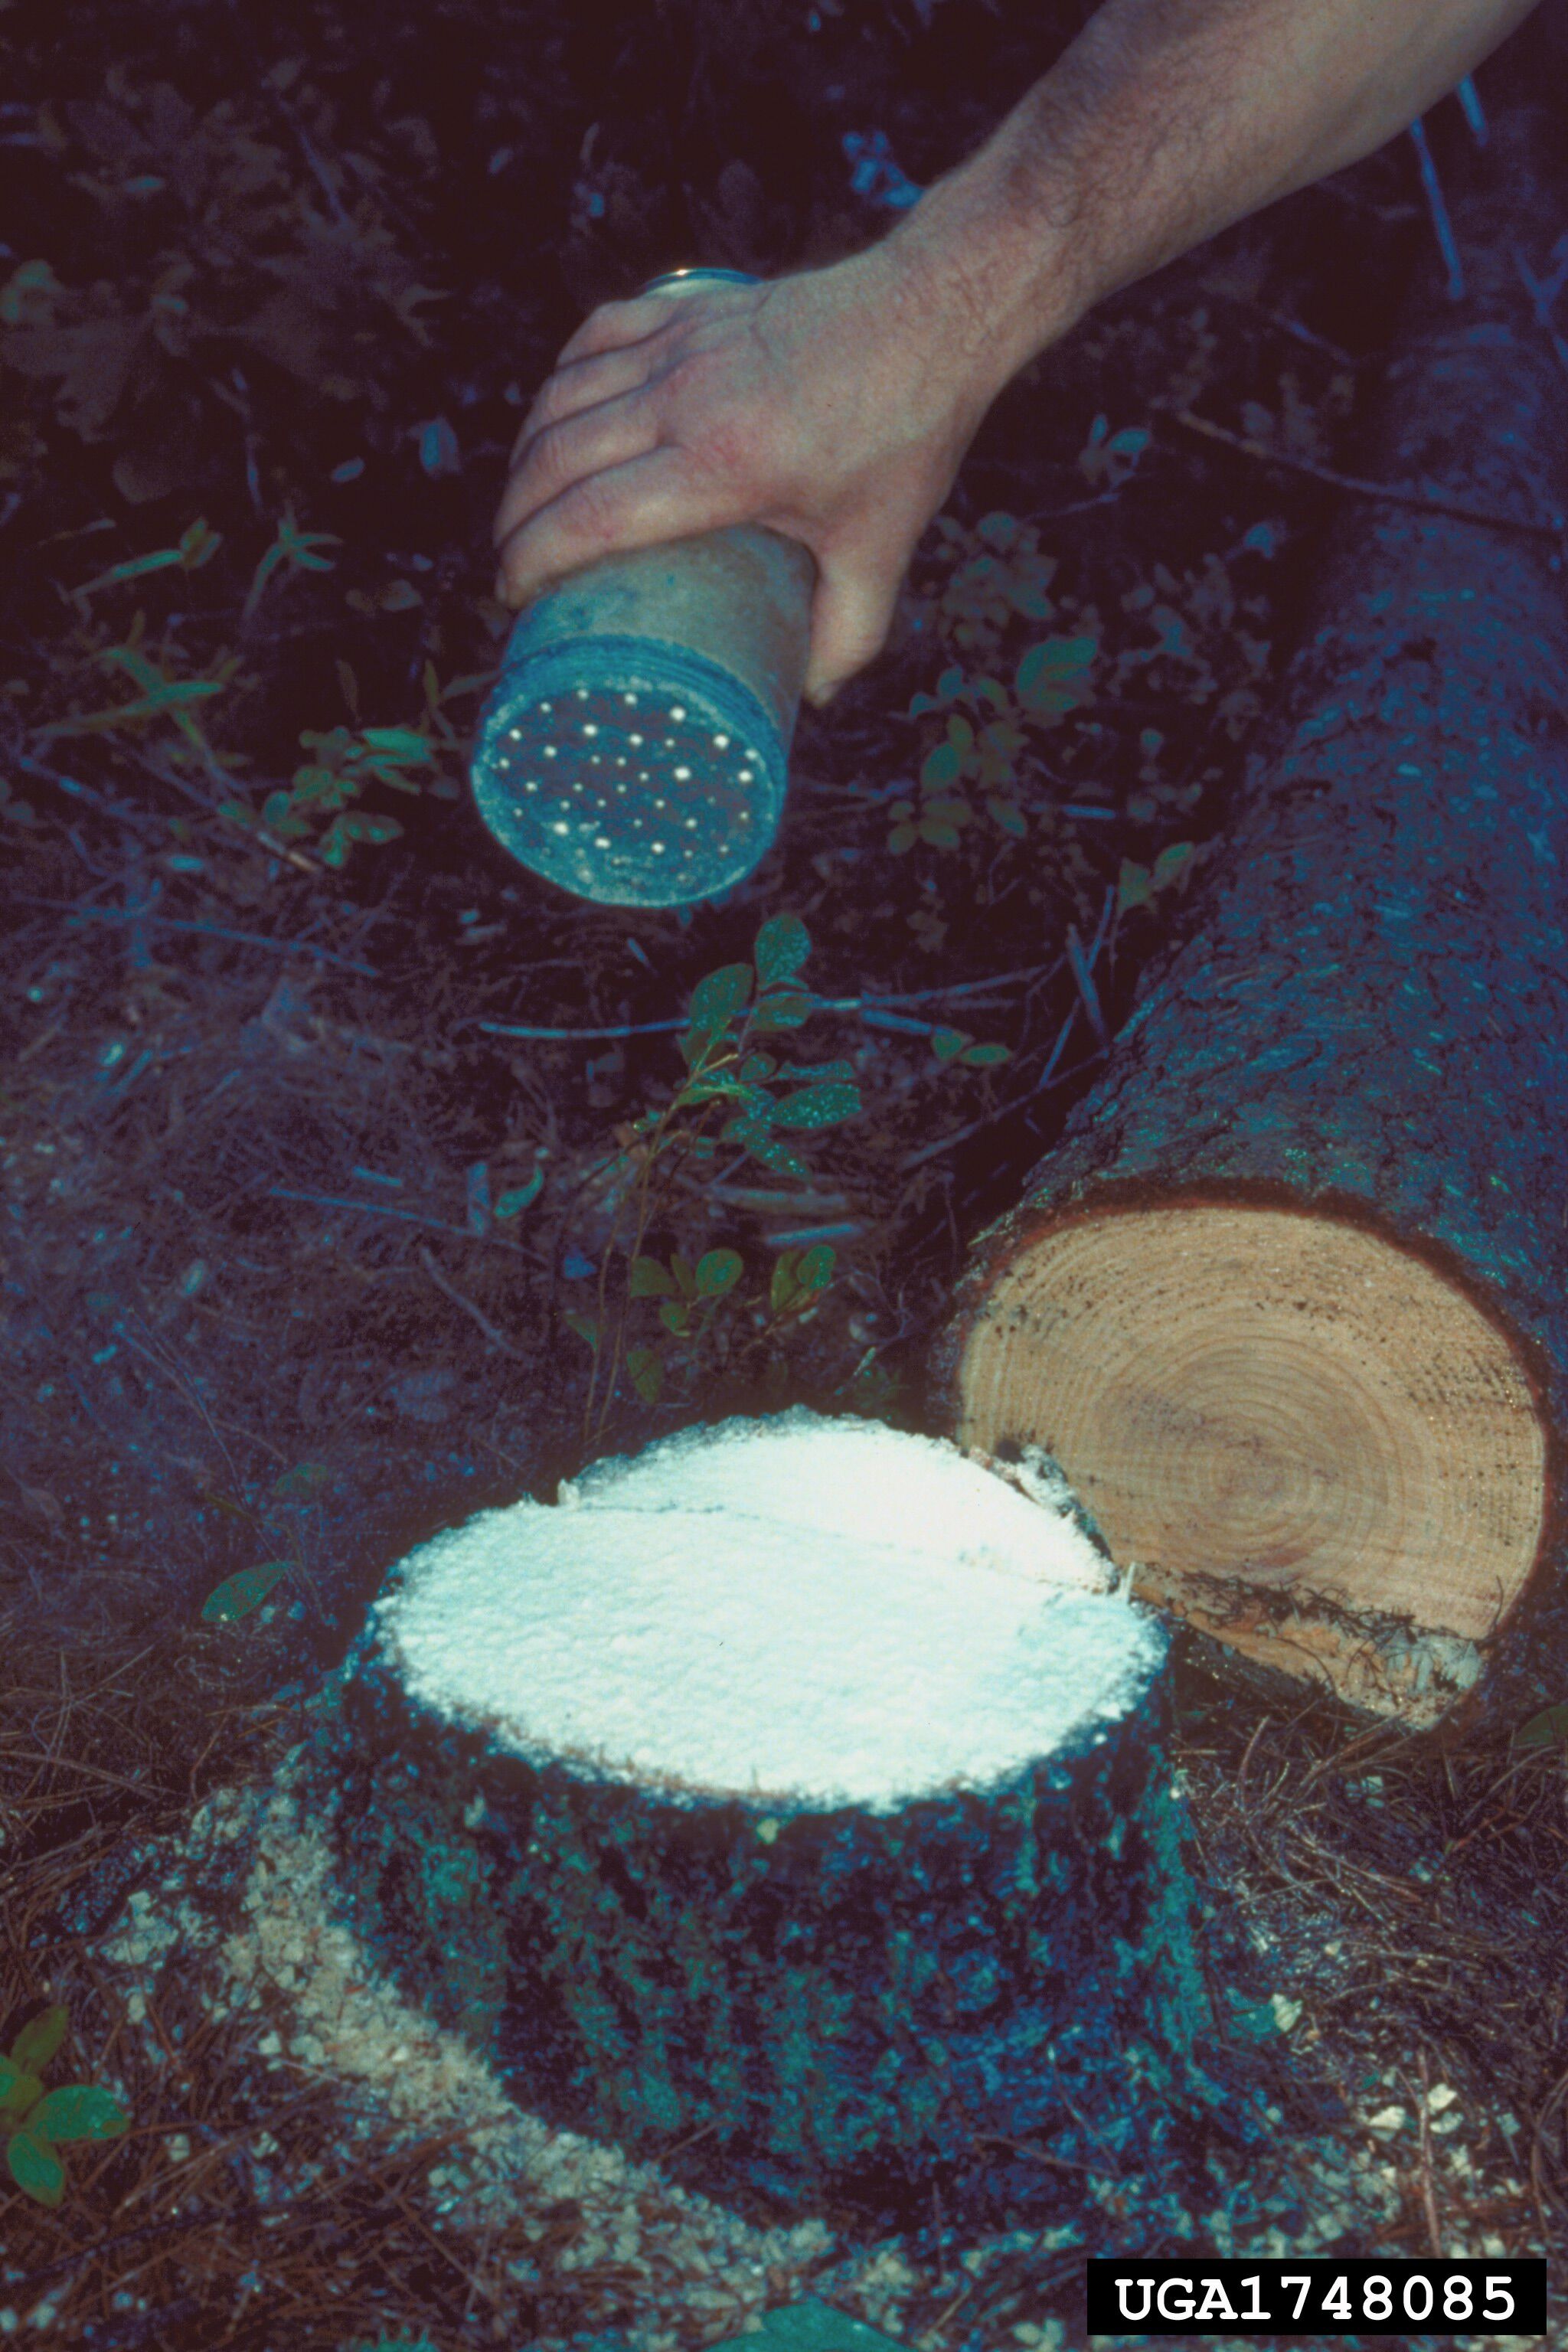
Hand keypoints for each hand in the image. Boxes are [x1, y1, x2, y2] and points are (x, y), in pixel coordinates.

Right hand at [490, 248, 998, 705]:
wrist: (935, 313)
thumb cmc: (908, 433)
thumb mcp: (882, 548)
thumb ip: (850, 634)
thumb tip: (812, 698)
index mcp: (724, 464)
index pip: (591, 516)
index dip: (531, 560)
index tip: (513, 598)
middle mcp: (685, 398)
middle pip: (555, 459)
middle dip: (513, 520)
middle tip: (509, 570)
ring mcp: (681, 346)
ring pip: (562, 397)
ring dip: (525, 455)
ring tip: (520, 507)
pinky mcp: (689, 311)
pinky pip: (594, 340)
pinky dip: (560, 382)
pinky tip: (555, 419)